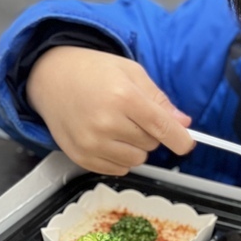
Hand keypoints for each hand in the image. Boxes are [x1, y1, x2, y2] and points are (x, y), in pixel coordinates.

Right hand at [26, 46, 193, 174]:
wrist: (52, 77)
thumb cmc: (94, 71)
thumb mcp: (132, 73)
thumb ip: (160, 100)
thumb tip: (183, 123)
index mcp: (123, 98)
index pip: (161, 128)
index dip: (180, 140)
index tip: (187, 144)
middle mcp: (106, 123)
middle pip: (151, 144)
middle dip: (150, 132)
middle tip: (132, 114)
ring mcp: (91, 143)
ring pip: (136, 160)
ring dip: (135, 147)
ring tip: (118, 125)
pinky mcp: (81, 157)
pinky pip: (118, 169)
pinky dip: (119, 157)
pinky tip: (107, 137)